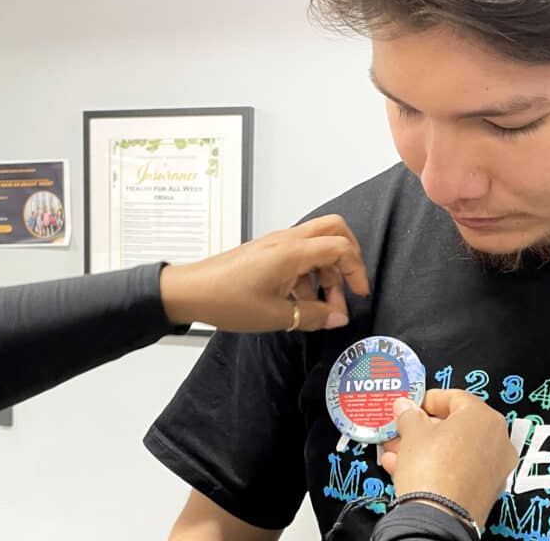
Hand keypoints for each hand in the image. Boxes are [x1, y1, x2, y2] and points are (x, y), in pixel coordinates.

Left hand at [159, 214, 369, 331]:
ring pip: (316, 246)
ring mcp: (276, 244)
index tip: (359, 294)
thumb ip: (312, 316)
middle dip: (347, 259)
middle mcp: (287, 240)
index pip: (340, 247)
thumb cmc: (226, 300)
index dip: (356, 270)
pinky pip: (298, 256)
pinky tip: (301, 304)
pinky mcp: (266, 253)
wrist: (190, 291)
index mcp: (292, 252)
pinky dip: (308, 276)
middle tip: (348, 289)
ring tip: (322, 309)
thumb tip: (337, 318)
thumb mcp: (275, 316)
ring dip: (326, 273)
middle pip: (333, 231)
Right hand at [380, 390, 518, 525]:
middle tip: (403, 428)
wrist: (438, 517)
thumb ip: (409, 415)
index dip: (427, 399)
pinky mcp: (487, 490)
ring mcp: (495, 467)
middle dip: (423, 427)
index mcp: (484, 417)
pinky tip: (406, 468)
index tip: (411, 405)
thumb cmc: (432, 470)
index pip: (454, 397)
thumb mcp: (412, 433)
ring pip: (455, 449)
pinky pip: (459, 468)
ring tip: (397, 451)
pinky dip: (437, 465)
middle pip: (455, 425)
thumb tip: (406, 409)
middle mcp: (497, 440)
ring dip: (424, 447)